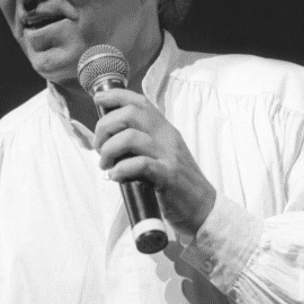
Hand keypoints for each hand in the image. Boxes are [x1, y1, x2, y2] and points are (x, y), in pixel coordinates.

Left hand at [93, 88, 216, 236]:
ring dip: (109, 149)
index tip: (99, 99)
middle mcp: (167, 137)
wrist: (204, 207)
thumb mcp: (161, 154)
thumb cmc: (177, 183)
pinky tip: (115, 177)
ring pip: (131, 137)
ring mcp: (168, 155)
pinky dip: (121, 169)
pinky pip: (140, 165)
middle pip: (130, 114)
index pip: (140, 102)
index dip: (116, 96)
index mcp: (164, 129)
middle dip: (105, 126)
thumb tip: (108, 139)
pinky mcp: (168, 176)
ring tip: (105, 165)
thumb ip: (140, 144)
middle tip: (99, 147)